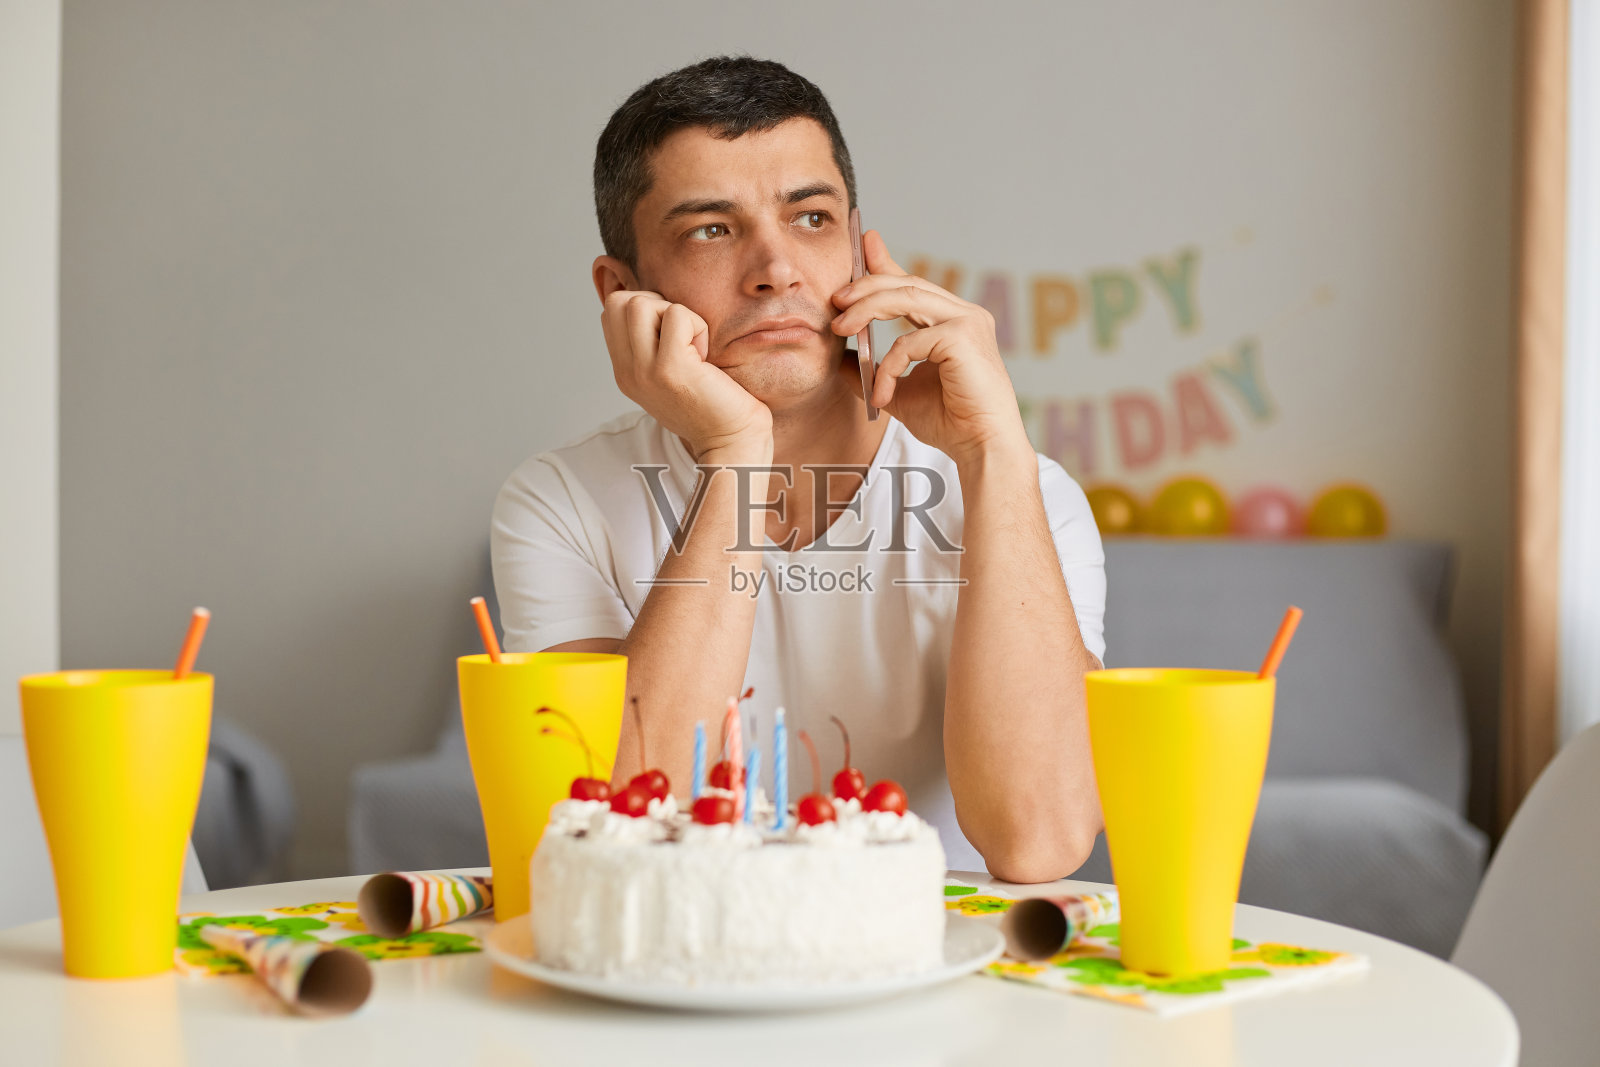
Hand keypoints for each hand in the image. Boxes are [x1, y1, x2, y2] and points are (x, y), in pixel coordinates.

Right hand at [601, 291, 772, 458]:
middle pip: (619, 302)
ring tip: (693, 344)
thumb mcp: (670, 375)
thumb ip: (653, 347)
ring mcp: (644, 370)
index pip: (611, 312)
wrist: (732, 443)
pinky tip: (706, 355)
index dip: (644, 308)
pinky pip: (676, 314)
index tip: (672, 333)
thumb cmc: (713, 406)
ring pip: (640, 303)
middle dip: (655, 304)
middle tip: (682, 335)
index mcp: (625, 372)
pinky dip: (698, 325)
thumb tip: (655, 304)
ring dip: (675, 313)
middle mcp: (627, 372)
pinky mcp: (670, 367)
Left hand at [830, 232, 1029, 464]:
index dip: (885, 263)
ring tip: (838, 328)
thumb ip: (873, 371)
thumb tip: (841, 358)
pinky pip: (909, 341)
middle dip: (866, 285)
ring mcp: (967, 322)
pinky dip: (888, 366)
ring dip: (866, 310)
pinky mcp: (964, 338)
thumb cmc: (950, 422)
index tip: (862, 246)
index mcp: (952, 322)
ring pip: (906, 298)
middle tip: (835, 299)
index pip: (912, 284)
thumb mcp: (899, 391)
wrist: (981, 449)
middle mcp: (964, 315)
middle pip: (906, 283)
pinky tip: (881, 393)